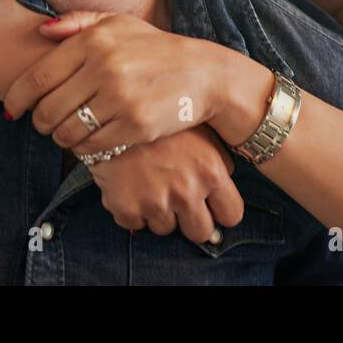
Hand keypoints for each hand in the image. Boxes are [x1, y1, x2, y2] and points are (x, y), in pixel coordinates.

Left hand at [4, 11, 230, 157]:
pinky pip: (91, 148)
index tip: (12, 109)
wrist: (203, 74)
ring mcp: (120, 98)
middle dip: (40, 123)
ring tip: (70, 132)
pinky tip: (92, 140)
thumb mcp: (120, 24)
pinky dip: (85, 149)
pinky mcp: (135, 126)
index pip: (38, 77)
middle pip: (48, 111)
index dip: (18, 98)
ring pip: (66, 133)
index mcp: (94, 41)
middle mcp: (104, 68)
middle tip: (47, 124)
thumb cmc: (155, 49)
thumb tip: (41, 31)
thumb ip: (78, 22)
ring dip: (62, 138)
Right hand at [88, 126, 244, 242]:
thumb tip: (225, 183)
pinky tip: (130, 185)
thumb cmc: (159, 117)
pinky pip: (134, 224)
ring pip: (165, 229)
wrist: (111, 110)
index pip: (231, 215)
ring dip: (159, 213)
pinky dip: (132, 211)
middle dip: (191, 220)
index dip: (221, 212)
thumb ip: (218, 159)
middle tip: (178, 200)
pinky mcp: (126, 207)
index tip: (212, 208)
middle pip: (200, 232)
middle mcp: (186, 190)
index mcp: (210, 171)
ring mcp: (155, 202)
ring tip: (150, 183)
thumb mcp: (200, 129)